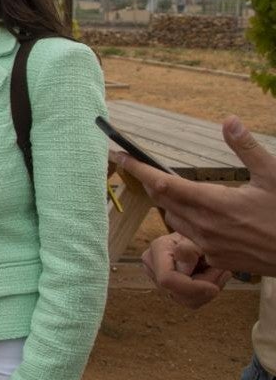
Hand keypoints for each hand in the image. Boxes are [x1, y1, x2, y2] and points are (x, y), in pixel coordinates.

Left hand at [110, 116, 275, 275]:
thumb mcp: (273, 175)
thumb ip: (246, 148)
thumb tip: (229, 120)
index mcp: (214, 203)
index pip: (163, 183)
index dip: (138, 169)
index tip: (120, 155)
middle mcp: (205, 226)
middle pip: (162, 200)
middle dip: (149, 182)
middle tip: (139, 166)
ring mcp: (209, 245)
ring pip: (173, 219)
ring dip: (168, 202)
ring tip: (172, 187)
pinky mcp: (216, 259)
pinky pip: (189, 237)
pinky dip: (187, 221)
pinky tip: (200, 213)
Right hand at [141, 233, 229, 308]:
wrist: (205, 234)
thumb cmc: (204, 233)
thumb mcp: (199, 236)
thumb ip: (190, 246)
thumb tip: (181, 254)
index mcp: (158, 249)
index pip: (167, 279)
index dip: (191, 287)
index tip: (214, 288)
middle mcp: (153, 266)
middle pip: (178, 293)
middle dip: (204, 287)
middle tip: (221, 271)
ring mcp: (159, 279)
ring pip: (186, 301)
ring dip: (208, 291)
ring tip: (218, 272)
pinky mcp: (170, 288)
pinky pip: (191, 302)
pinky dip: (206, 294)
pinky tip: (213, 278)